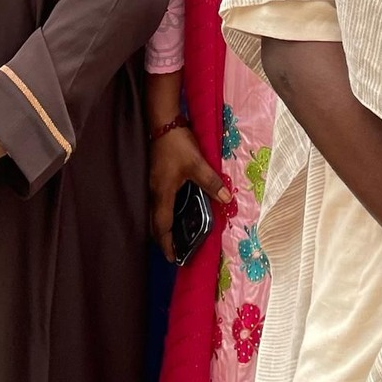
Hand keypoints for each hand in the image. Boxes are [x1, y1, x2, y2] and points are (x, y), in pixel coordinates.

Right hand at [149, 125, 231, 262]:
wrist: (162, 122)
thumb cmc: (177, 144)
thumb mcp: (197, 164)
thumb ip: (211, 182)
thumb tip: (226, 199)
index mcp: (162, 194)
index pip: (162, 226)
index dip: (167, 244)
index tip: (172, 258)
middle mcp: (155, 192)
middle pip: (155, 223)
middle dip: (164, 239)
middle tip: (175, 250)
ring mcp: (154, 184)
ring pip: (156, 212)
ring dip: (164, 226)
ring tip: (176, 235)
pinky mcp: (157, 176)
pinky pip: (159, 201)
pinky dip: (166, 212)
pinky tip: (178, 208)